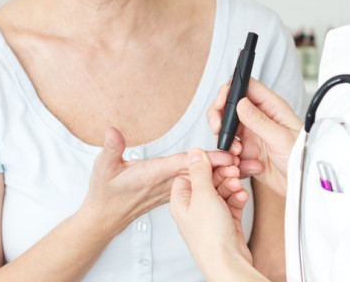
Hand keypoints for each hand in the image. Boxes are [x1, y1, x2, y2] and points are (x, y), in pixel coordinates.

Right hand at [80, 127, 237, 237]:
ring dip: (223, 179)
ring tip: (246, 170)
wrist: (106, 217)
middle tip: (245, 160)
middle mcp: (167, 186)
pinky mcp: (174, 195)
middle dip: (223, 168)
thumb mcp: (103, 168)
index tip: (228, 155)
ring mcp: (172, 192)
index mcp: (154, 176)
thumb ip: (111, 148)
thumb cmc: (106, 194)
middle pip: (200, 176)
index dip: (207, 160)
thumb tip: (111, 131)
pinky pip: (198, 191)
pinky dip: (215, 187)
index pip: (185, 166)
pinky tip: (233, 181)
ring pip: (202, 185)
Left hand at [170, 148, 251, 279]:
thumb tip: (195, 153)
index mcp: (181, 201)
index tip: (218, 159)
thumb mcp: (203, 195)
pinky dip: (237, 197)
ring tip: (237, 185)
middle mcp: (194, 208)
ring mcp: (210, 215)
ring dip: (231, 185)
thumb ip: (200, 171)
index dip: (204, 165)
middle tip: (232, 171)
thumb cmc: (210, 237)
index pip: (190, 173)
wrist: (228, 263)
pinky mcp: (225, 222)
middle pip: (207, 181)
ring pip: (221, 190)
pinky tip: (241, 196)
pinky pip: (231, 202)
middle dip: (222, 175)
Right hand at [207, 78, 302, 195]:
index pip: (246, 87)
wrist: (302, 187)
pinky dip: (230, 156)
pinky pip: (229, 149)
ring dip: (225, 140)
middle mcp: (259, 118)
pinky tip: (242, 164)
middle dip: (219, 115)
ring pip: (226, 128)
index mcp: (271, 108)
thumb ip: (260, 121)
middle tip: (217, 128)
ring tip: (236, 152)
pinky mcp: (246, 151)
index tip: (220, 103)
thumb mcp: (281, 139)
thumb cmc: (302, 160)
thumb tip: (241, 103)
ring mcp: (251, 134)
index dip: (230, 90)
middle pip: (230, 106)